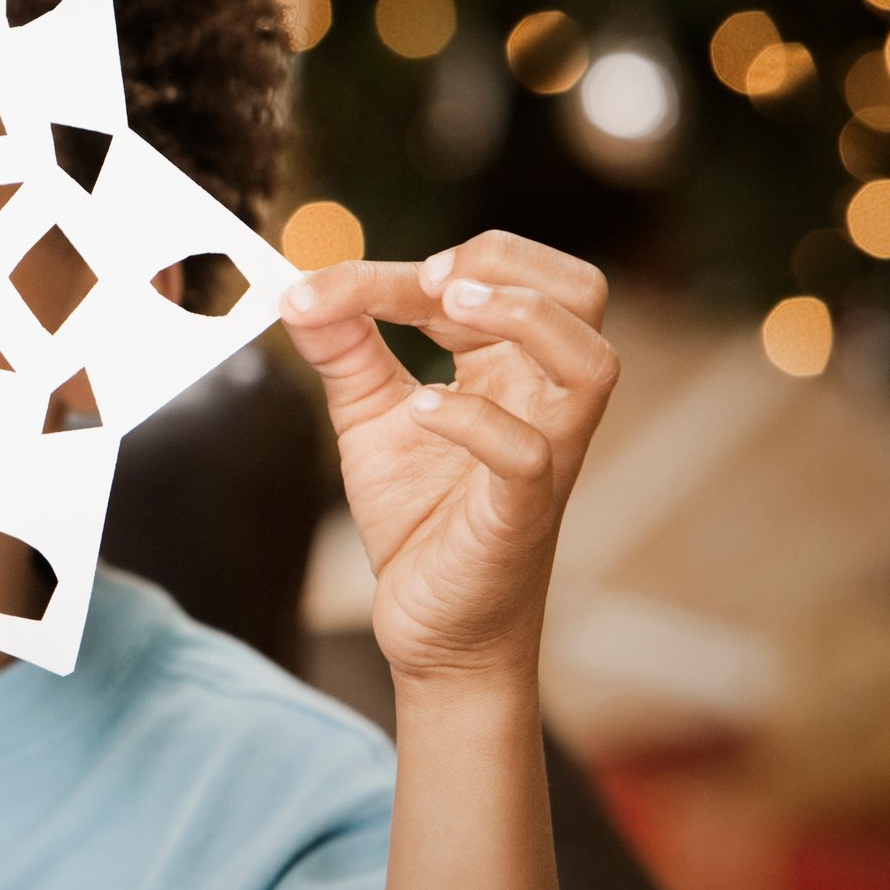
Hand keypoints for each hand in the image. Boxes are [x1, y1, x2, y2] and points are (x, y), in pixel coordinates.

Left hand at [277, 231, 619, 688]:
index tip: (342, 285)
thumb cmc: (418, 516)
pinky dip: (474, 419)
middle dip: (510, 265)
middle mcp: (541, 401)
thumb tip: (298, 288)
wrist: (430, 626)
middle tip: (432, 285)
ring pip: (592, 362)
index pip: (496, 277)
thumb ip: (340, 349)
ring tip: (446, 309)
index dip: (423, 264)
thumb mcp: (368, 415)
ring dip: (523, 318)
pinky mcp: (521, 513)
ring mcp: (545, 456)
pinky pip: (530, 454)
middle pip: (584, 292)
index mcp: (510, 367)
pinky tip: (419, 409)